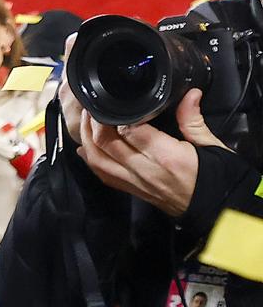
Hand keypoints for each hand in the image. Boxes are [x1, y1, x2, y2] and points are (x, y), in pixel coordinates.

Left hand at [65, 87, 220, 217]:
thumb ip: (193, 120)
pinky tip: (85, 146)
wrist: (221, 214)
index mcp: (166, 156)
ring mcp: (136, 183)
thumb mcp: (213, 147)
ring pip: (98, 160)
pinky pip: (103, 175)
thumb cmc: (219, 179)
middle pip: (106, 143)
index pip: (129, 130)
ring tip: (87, 120)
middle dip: (94, 122)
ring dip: (86, 139)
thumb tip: (190, 93)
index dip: (117, 113)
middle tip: (94, 105)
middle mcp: (145, 170)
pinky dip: (91, 159)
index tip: (115, 99)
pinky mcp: (133, 192)